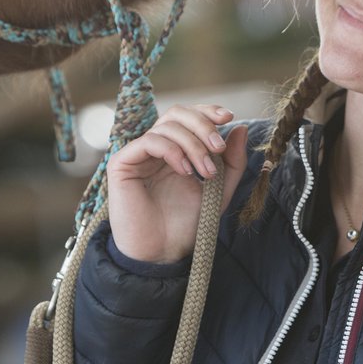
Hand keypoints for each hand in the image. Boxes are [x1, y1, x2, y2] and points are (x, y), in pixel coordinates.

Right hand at [106, 104, 248, 263]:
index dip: (207, 111)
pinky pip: (149, 141)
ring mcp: (137, 154)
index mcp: (175, 149)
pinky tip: (186, 172)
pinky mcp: (122, 163)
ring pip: (166, 126)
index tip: (229, 117)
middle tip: (218, 148)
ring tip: (206, 171)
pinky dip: (173, 151)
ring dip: (193, 144)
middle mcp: (155, 148)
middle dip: (202, 125)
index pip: (188, 116)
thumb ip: (232, 161)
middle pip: (176, 113)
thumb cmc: (186, 224)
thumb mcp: (219, 189)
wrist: (163, 252)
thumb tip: (240, 128)